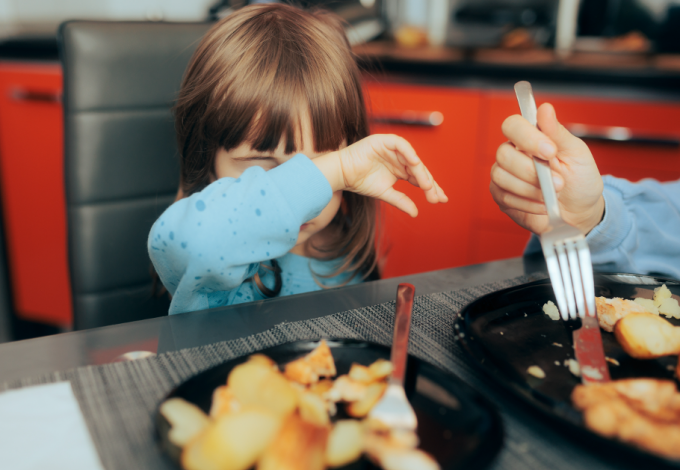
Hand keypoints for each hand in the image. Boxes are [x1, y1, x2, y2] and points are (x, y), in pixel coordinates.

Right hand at [315, 134, 447, 216]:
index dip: (431, 187)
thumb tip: (416, 213)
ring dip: (420, 172)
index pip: (420, 178)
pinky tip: (415, 164)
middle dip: (429, 183)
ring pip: (412, 159)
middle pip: (419, 169)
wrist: (342, 173)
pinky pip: (401, 145)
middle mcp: (400, 158)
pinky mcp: (385, 141)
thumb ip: (401, 201)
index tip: (441, 199)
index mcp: (401, 170)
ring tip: (427, 185)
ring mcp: (393, 149)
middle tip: (435, 196)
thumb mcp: (385, 193)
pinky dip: (409, 153)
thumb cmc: (360, 182)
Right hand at [489, 103, 604, 234]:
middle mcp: (513, 154)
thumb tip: (545, 109)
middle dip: (530, 170)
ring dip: (531, 189)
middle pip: (503, 153)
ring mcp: (504, 176)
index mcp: (530, 138)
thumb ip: (558, 132)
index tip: (550, 151)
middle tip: (557, 181)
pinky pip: (505, 197)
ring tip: (552, 194)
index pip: (512, 125)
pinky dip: (528, 203)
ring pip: (501, 176)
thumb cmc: (579, 180)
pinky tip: (543, 204)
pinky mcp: (502, 197)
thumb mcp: (576, 153)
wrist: (580, 212)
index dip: (527, 137)